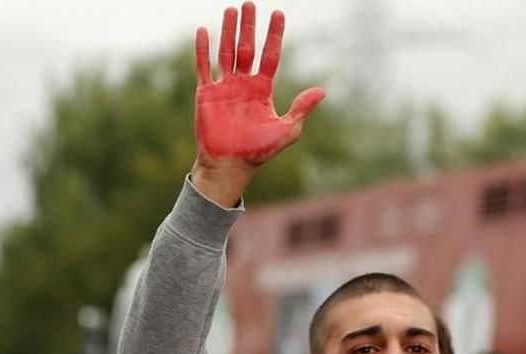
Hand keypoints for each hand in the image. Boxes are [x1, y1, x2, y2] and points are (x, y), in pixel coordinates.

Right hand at [191, 2, 324, 204]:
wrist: (230, 165)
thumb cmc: (258, 152)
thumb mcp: (286, 130)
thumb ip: (301, 108)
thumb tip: (321, 91)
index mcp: (262, 89)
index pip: (270, 55)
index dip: (274, 35)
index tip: (278, 13)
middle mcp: (243, 83)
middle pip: (247, 47)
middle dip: (249, 26)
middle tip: (250, 3)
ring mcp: (224, 86)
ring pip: (226, 52)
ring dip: (228, 31)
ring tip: (231, 10)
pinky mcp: (206, 93)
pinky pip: (204, 67)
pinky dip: (203, 49)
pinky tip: (204, 31)